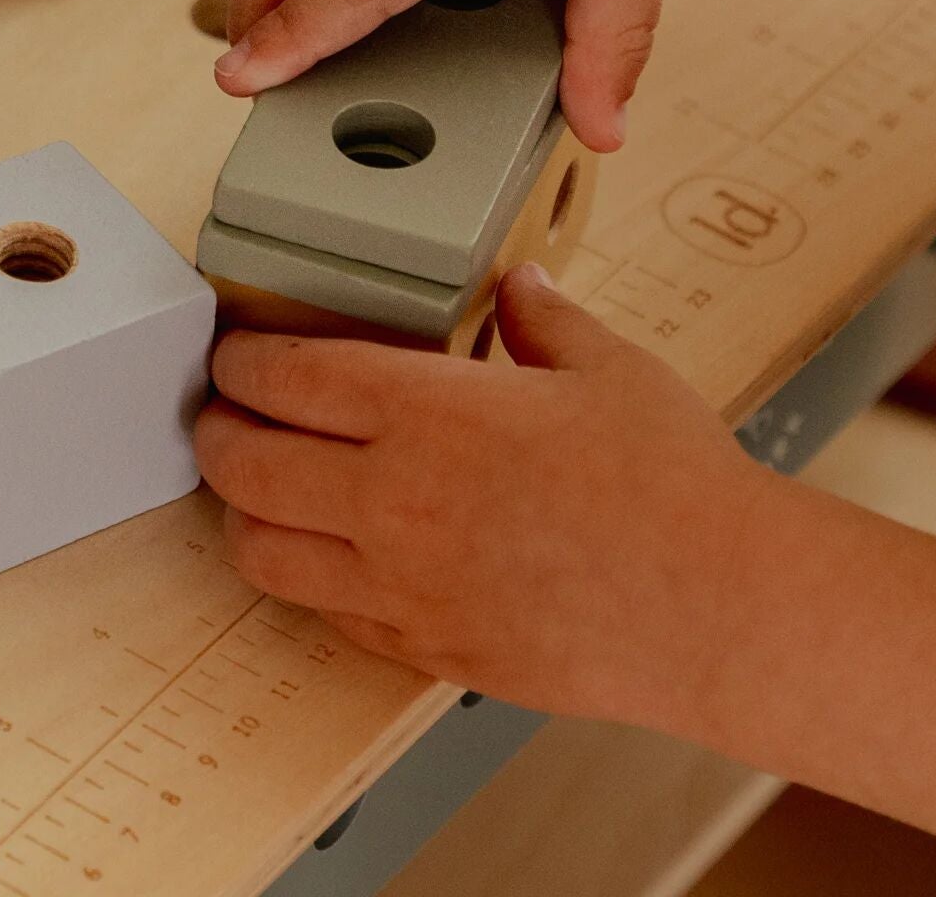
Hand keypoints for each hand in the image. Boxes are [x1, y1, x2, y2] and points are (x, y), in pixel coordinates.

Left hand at [193, 265, 765, 727]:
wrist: (720, 608)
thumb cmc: (673, 486)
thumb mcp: (608, 366)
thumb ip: (544, 318)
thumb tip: (518, 287)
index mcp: (430, 413)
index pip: (289, 376)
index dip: (243, 360)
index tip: (234, 352)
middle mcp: (395, 500)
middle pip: (245, 464)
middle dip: (215, 431)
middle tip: (219, 414)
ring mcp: (403, 586)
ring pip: (263, 553)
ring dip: (242, 512)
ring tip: (252, 487)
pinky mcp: (426, 648)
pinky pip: (327, 615)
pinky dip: (306, 579)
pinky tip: (329, 555)